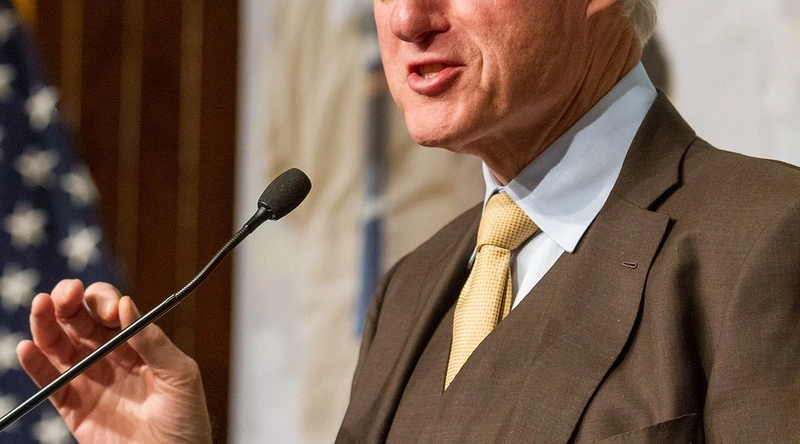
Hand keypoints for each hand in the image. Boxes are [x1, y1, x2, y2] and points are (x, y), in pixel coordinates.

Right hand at [16, 279, 212, 442]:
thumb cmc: (186, 422)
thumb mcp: (180, 375)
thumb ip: (153, 341)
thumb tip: (126, 304)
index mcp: (138, 345)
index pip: (112, 311)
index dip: (104, 301)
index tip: (109, 307)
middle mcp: (111, 358)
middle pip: (80, 321)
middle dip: (70, 302)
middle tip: (65, 294)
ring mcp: (90, 381)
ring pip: (60, 346)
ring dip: (47, 324)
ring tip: (41, 306)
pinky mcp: (74, 409)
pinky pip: (50, 384)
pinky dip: (36, 365)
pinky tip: (28, 348)